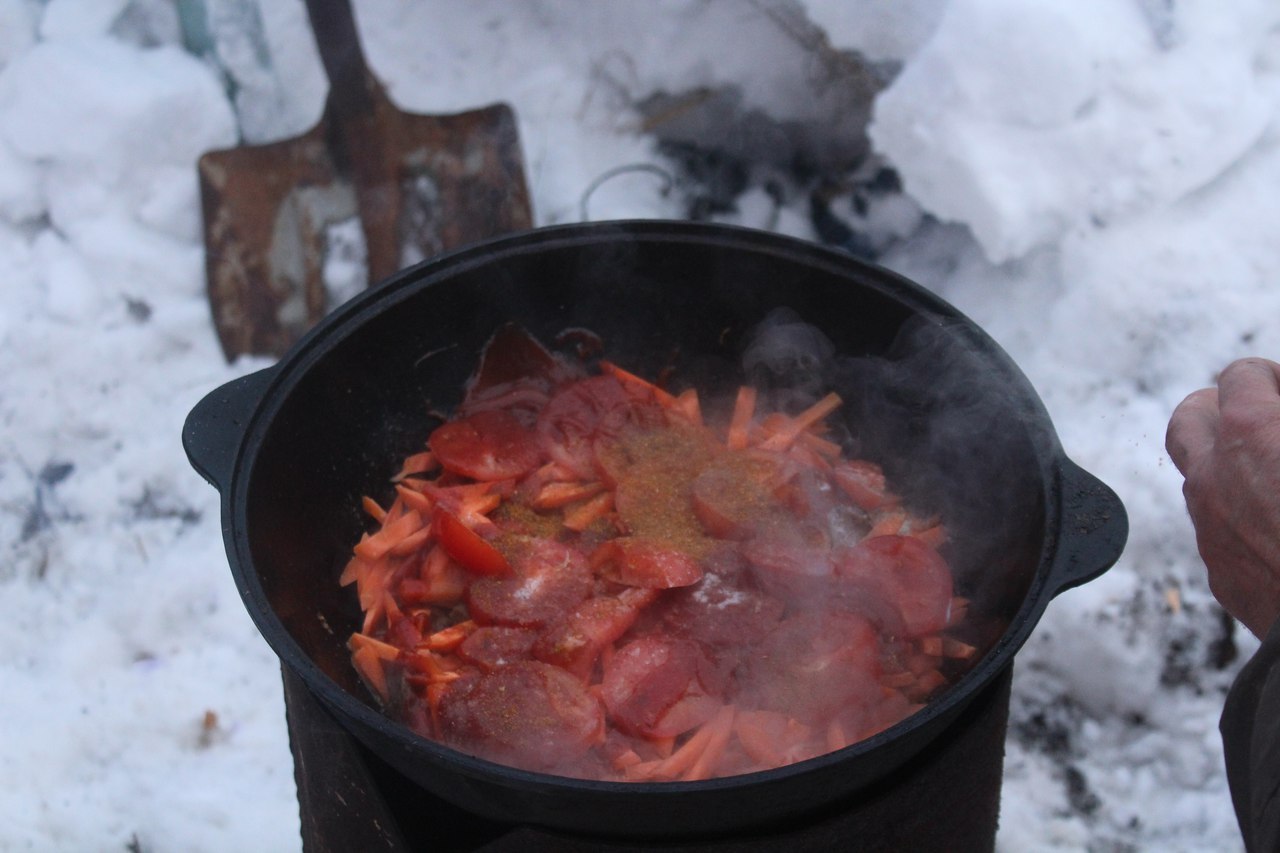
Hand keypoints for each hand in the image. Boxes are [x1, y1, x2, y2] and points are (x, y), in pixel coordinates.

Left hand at [1167, 358, 1279, 637]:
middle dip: (1224, 409)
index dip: (1272, 377)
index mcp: (1251, 432)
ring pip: (1199, 477)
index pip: (1240, 374)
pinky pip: (1219, 530)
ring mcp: (1210, 528)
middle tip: (1268, 418)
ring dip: (1232, 465)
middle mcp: (1214, 476)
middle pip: (1191, 418)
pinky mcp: (1221, 575)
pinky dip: (1243, 518)